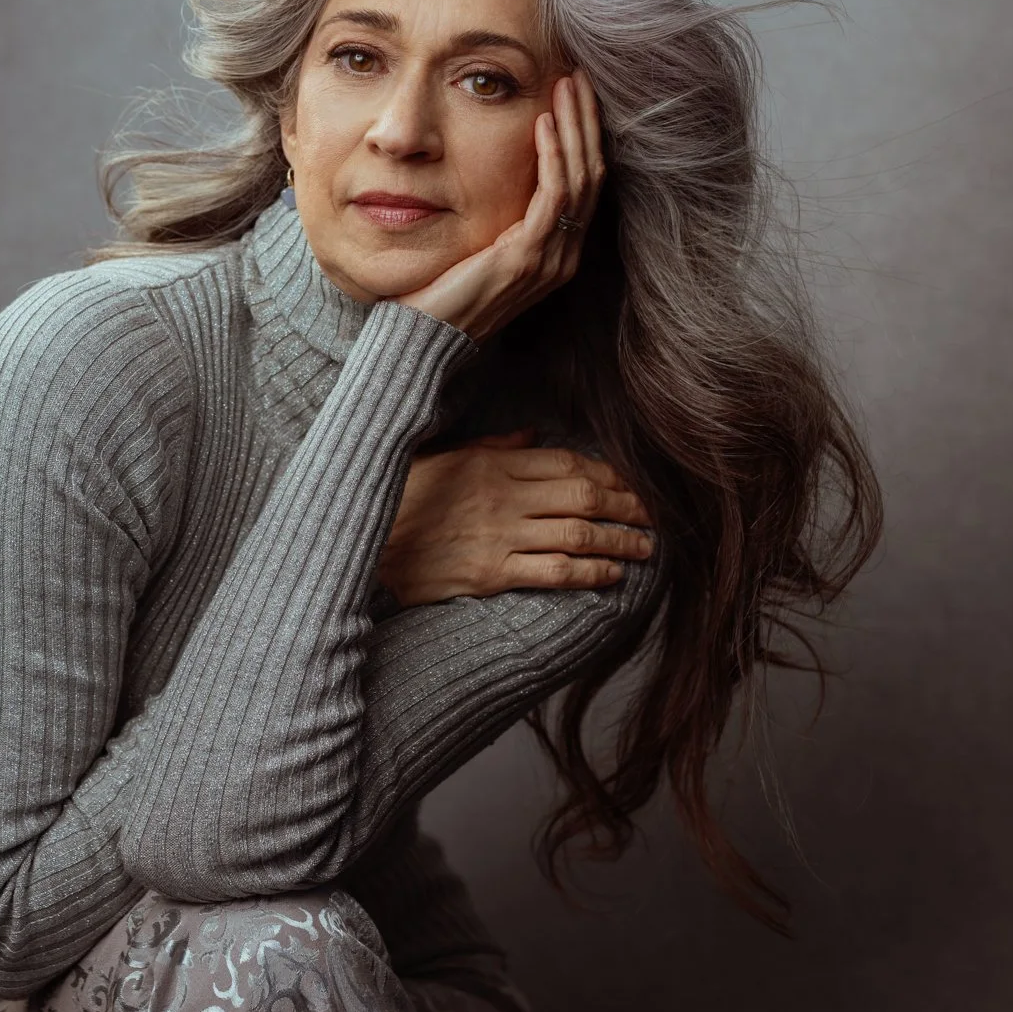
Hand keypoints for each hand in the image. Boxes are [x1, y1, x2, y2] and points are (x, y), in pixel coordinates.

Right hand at [377, 427, 656, 608]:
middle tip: (652, 516)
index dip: (607, 473)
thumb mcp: (439, 458)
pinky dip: (591, 572)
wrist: (360, 548)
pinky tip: (613, 575)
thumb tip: (529, 436)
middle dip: (625, 505)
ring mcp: (499, 536)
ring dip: (619, 540)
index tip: (630, 484)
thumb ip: (489, 446)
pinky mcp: (492, 574)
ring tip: (645, 548)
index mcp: (489, 463)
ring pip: (578, 533)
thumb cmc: (397, 502)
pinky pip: (556, 571)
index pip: (565, 462)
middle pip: (582, 494)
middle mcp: (501, 496)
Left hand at [391, 67, 605, 344]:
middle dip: (586, 122)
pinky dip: (552, 157)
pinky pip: (554, 198)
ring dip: (575, 128)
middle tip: (578, 77)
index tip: (574, 95)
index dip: (584, 137)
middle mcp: (562, 256)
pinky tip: (545, 125)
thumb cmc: (441, 293)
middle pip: (591, 175)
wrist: (422, 338)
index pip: (583, 184)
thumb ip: (498, 218)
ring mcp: (550, 259)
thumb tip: (492, 172)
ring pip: (579, 180)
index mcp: (555, 252)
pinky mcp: (527, 258)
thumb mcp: (478, 246)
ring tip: (567, 87)